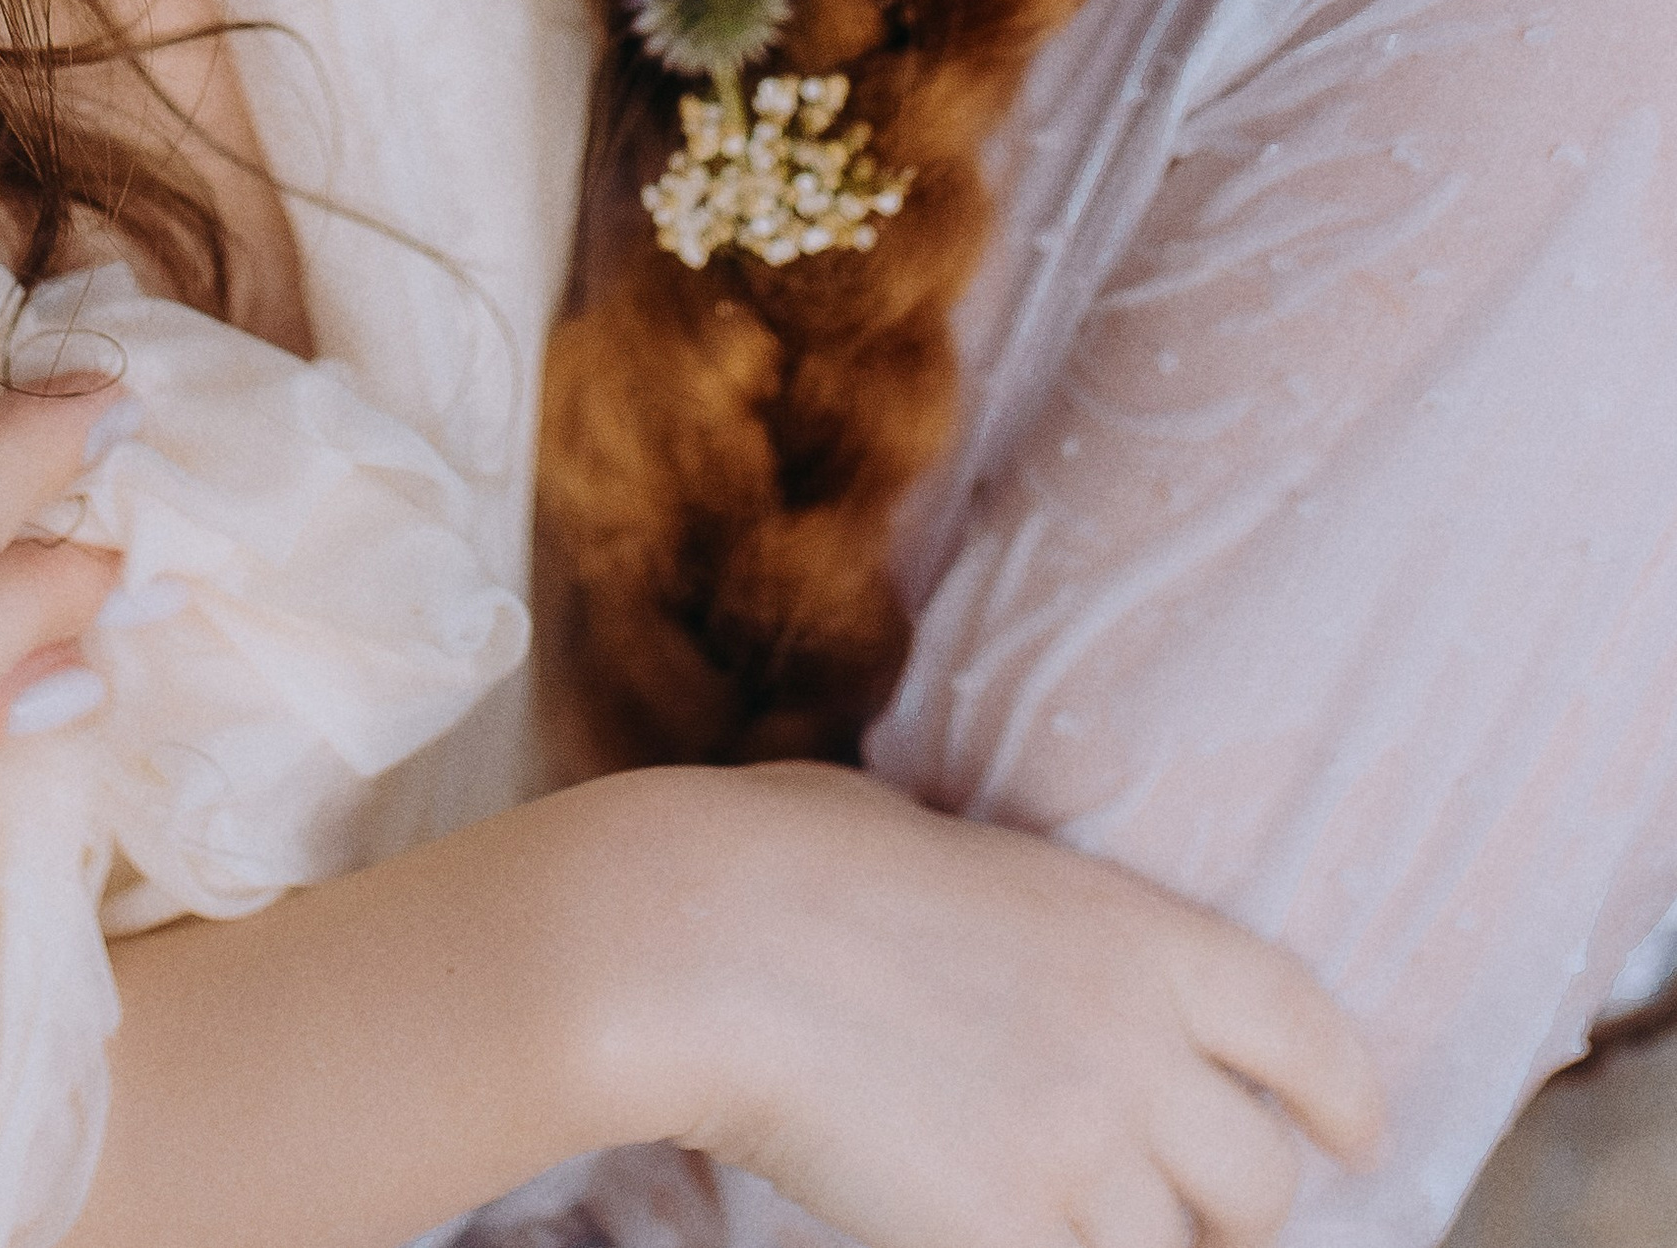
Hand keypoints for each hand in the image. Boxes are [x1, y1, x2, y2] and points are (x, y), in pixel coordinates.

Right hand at [613, 768, 1383, 1247]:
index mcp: (1135, 927)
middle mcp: (1136, 1044)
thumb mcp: (951, 847)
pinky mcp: (1007, 1236)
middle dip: (1234, 1212)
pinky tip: (997, 1240)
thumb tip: (1014, 950)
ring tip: (1064, 1222)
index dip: (1343, 1098)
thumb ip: (1026, 922)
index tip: (1350, 1137)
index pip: (1304, 1031)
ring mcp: (1079, 1152)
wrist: (707, 937)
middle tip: (1185, 1219)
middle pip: (1259, 1181)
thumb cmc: (788, 857)